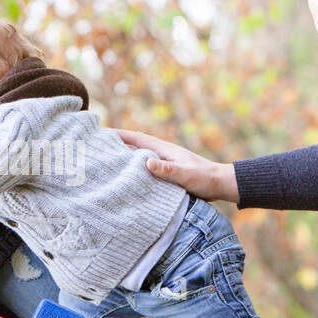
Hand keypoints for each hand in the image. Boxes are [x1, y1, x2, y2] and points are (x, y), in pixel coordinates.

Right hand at [112, 128, 236, 203]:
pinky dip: (135, 171)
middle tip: (98, 147)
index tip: (102, 132)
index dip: (120, 135)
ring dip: (124, 159)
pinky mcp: (167, 175)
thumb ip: (167, 169)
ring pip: (139, 159)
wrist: (220, 185)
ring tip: (107, 163)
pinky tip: (128, 179)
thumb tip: (146, 162)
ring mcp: (164, 164)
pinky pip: (146, 171)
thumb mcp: (185, 174)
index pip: (137, 139)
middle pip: (135, 147)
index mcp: (164, 150)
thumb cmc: (204, 178)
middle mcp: (162, 154)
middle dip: (117, 146)